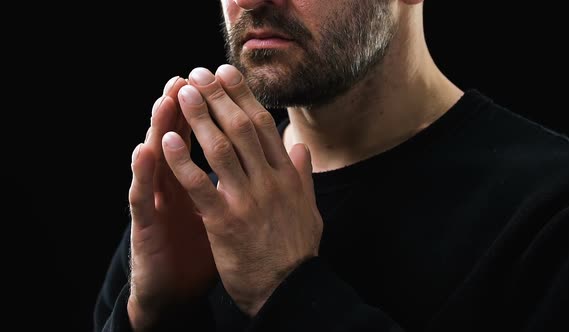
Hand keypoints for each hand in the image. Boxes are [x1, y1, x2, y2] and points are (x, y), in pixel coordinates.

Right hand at [127, 76, 216, 329]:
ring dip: (160, 127)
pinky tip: (145, 149)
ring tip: (166, 97)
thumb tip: (266, 160)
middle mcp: (173, 185)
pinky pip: (142, 196)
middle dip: (185, 108)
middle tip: (190, 76)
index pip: (204, 139)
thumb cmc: (203, 247)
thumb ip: (239, 183)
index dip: (212, 112)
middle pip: (177, 139)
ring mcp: (156, 202)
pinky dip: (143, 172)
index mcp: (195, 181)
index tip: (222, 83)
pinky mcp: (144, 225)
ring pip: (155, 158)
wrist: (177, 291)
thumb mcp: (224, 212)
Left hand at [162, 64, 323, 316]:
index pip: (264, 125)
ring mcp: (248, 200)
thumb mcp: (309, 209)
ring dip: (199, 118)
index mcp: (287, 176)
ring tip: (182, 94)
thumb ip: (304, 175)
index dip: (243, 96)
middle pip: (242, 128)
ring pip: (221, 149)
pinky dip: (182, 161)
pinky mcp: (226, 222)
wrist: (289, 289)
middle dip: (218, 97)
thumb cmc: (296, 250)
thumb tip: (301, 146)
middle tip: (198, 74)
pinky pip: (200, 185)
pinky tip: (167, 141)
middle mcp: (270, 181)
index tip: (226, 74)